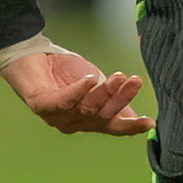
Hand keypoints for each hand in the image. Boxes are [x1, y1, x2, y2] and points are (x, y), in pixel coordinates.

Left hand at [0, 47, 153, 136]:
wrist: (32, 55)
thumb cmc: (65, 72)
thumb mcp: (97, 85)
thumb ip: (113, 99)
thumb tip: (138, 116)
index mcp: (89, 121)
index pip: (113, 127)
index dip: (131, 127)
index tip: (150, 123)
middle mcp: (74, 123)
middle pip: (103, 116)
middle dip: (121, 99)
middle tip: (135, 81)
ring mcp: (57, 116)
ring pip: (87, 108)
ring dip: (104, 92)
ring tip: (119, 76)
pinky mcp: (41, 105)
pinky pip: (63, 101)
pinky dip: (79, 91)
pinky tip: (90, 79)